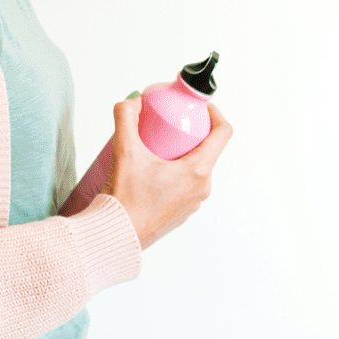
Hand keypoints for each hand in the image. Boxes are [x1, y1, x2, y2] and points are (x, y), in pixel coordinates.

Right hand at [102, 95, 233, 249]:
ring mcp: (192, 204)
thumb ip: (126, 118)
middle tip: (169, 126)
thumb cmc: (125, 201)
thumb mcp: (125, 152)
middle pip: (206, 151)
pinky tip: (153, 173)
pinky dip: (174, 175)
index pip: (223, 133)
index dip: (214, 114)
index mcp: (198, 172)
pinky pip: (185, 187)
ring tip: (158, 149)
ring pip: (195, 170)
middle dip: (189, 134)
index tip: (200, 108)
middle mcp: (201, 189)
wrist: (116, 237)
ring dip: (181, 156)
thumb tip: (133, 101)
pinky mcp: (180, 214)